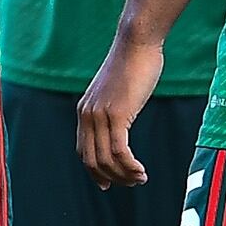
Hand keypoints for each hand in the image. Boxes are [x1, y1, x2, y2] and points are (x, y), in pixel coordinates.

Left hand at [78, 35, 166, 186]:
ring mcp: (100, 115)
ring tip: (140, 178)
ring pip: (106, 159)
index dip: (95, 172)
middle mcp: (87, 114)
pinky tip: (141, 170)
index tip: (109, 183)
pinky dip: (130, 166)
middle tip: (131, 183)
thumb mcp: (116, 90)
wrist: (136, 42)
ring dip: (124, 175)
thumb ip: (113, 107)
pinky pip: (120, 151)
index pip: (84, 151)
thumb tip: (121, 122)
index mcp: (84, 110)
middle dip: (111, 178)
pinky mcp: (116, 114)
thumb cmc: (133, 62)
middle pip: (92, 160)